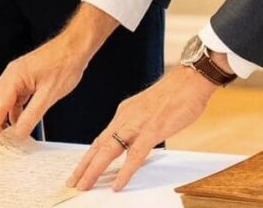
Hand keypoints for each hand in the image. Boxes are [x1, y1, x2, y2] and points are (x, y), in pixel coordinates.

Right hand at [0, 4, 117, 139]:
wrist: (76, 47)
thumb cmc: (65, 63)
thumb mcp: (49, 94)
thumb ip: (32, 115)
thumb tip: (20, 132)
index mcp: (14, 77)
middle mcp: (11, 75)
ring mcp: (17, 76)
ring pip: (2, 101)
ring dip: (3, 117)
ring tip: (8, 135)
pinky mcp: (25, 79)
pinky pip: (13, 98)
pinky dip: (14, 112)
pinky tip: (20, 122)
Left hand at [67, 65, 217, 191]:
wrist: (189, 78)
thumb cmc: (174, 94)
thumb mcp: (149, 110)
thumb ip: (139, 125)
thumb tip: (134, 142)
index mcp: (124, 113)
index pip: (101, 139)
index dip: (88, 157)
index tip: (79, 171)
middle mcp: (126, 117)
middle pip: (99, 146)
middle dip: (84, 167)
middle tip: (72, 182)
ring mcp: (138, 123)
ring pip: (109, 150)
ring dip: (94, 170)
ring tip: (84, 185)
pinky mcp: (153, 129)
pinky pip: (136, 154)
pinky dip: (125, 171)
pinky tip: (118, 184)